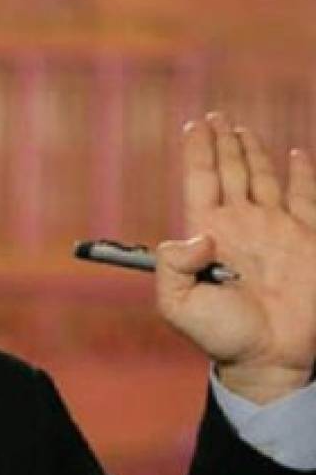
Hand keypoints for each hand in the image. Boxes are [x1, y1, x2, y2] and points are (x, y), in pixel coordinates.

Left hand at [157, 113, 315, 403]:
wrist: (268, 358)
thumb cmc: (221, 336)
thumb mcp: (178, 305)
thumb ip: (172, 267)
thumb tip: (196, 234)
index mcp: (208, 235)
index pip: (201, 182)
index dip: (198, 153)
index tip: (195, 126)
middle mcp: (241, 226)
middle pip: (230, 173)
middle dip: (222, 144)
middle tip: (215, 116)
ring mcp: (274, 230)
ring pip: (263, 178)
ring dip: (253, 153)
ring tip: (240, 128)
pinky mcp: (307, 240)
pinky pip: (305, 197)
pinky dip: (301, 173)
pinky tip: (294, 153)